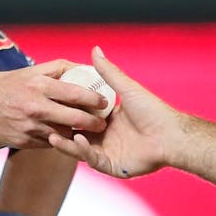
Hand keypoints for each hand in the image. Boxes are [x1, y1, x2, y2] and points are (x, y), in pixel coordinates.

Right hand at [0, 60, 109, 149]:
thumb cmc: (3, 85)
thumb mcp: (29, 71)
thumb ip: (57, 68)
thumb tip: (83, 66)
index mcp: (38, 86)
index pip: (75, 93)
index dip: (94, 99)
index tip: (105, 101)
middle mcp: (35, 107)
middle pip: (75, 118)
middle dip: (94, 123)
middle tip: (103, 123)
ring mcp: (30, 127)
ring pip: (64, 134)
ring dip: (78, 134)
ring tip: (88, 131)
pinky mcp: (24, 143)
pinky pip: (50, 144)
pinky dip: (59, 140)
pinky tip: (64, 136)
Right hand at [48, 47, 181, 178]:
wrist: (170, 135)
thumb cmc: (153, 111)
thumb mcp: (126, 88)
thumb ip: (108, 71)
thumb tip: (95, 49)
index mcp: (107, 120)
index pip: (81, 116)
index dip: (66, 111)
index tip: (51, 102)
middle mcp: (105, 137)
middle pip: (76, 134)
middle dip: (61, 129)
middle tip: (45, 120)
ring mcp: (107, 153)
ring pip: (80, 149)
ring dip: (66, 143)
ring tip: (52, 134)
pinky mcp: (112, 166)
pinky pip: (92, 160)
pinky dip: (82, 151)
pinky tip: (75, 140)